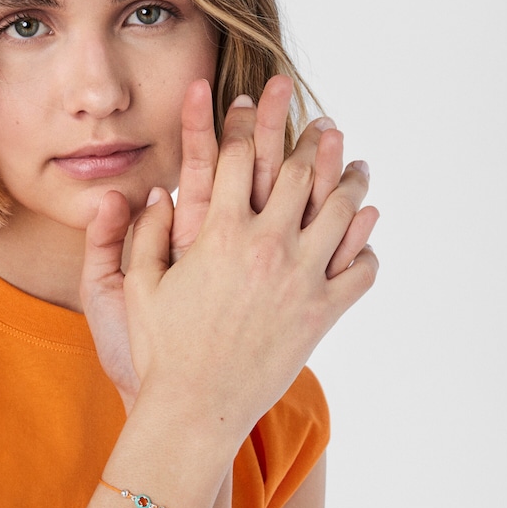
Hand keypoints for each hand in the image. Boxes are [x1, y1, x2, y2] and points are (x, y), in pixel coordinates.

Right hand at [124, 91, 377, 448]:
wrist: (197, 407)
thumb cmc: (160, 349)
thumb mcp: (138, 287)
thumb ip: (145, 235)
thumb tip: (158, 193)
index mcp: (220, 233)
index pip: (238, 158)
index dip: (244, 122)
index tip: (250, 100)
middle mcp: (268, 247)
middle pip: (300, 173)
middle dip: (309, 137)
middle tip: (320, 119)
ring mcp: (302, 279)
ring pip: (341, 212)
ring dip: (351, 180)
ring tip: (357, 164)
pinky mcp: (322, 313)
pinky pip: (361, 269)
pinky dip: (368, 245)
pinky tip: (366, 231)